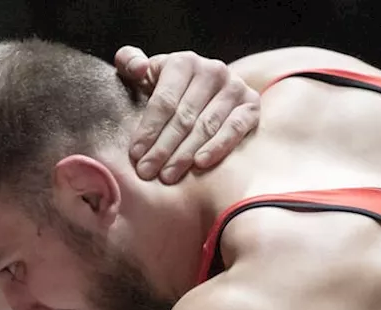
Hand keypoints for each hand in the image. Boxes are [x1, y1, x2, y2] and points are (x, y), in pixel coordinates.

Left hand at [114, 46, 260, 183]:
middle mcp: (212, 70)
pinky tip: (200, 164)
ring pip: (206, 126)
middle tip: (147, 171)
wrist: (205, 90)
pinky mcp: (251, 104)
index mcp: (184, 62)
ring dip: (185, 154)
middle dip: (162, 148)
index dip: (148, 129)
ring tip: (167, 176)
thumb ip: (129, 61)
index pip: (164, 101)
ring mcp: (234, 86)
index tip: (135, 154)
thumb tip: (138, 68)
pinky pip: (235, 128)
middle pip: (184, 117)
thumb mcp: (145, 71)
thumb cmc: (166, 87)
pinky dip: (218, 147)